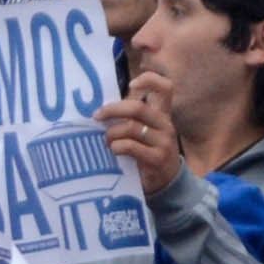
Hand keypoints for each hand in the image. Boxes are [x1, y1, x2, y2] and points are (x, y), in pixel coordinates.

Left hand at [100, 73, 185, 193]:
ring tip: (106, 141)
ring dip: (112, 133)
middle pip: (138, 108)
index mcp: (162, 114)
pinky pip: (130, 146)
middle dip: (112, 110)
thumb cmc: (148, 152)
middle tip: (97, 116)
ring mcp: (163, 142)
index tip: (131, 85)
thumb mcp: (144, 131)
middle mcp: (165, 125)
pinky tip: (114, 150)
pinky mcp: (157, 158)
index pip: (165, 88)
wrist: (166, 182)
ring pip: (131, 128)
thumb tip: (102, 106)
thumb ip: (131, 117)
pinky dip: (117, 146)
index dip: (149, 81)